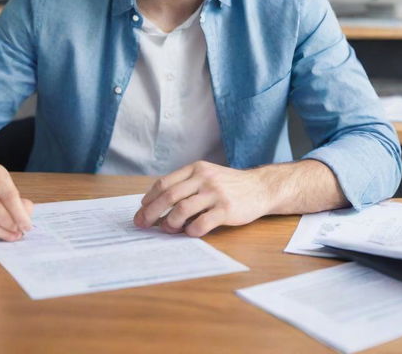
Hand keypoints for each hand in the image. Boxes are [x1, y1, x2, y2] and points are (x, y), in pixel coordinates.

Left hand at [133, 161, 266, 236]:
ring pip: (182, 210)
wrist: (260, 187)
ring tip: (168, 229)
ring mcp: (215, 193)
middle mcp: (203, 178)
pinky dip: (190, 231)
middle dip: (151, 212)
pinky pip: (201, 224)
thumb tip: (157, 205)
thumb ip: (186, 185)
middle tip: (142, 224)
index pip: (165, 183)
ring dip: (170, 223)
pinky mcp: (226, 209)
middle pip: (169, 196)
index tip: (141, 210)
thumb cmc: (229, 185)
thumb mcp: (207, 175)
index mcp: (195, 169)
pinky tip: (189, 232)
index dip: (150, 198)